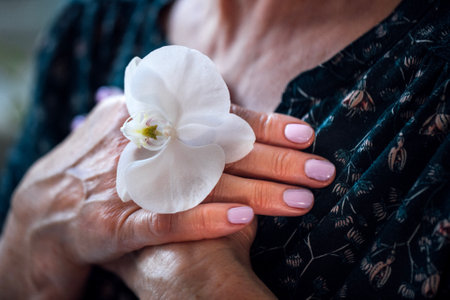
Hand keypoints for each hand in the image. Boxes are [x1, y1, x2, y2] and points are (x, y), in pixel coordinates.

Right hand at [0, 96, 333, 297]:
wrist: (44, 208)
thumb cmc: (105, 166)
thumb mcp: (139, 130)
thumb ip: (180, 121)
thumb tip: (228, 109)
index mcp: (151, 117)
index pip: (218, 117)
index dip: (264, 125)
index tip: (306, 134)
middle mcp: (142, 144)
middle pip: (221, 151)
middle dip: (276, 161)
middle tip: (322, 172)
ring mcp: (127, 183)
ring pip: (203, 185)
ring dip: (256, 192)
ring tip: (302, 201)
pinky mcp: (113, 222)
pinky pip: (163, 221)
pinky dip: (202, 219)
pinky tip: (241, 220)